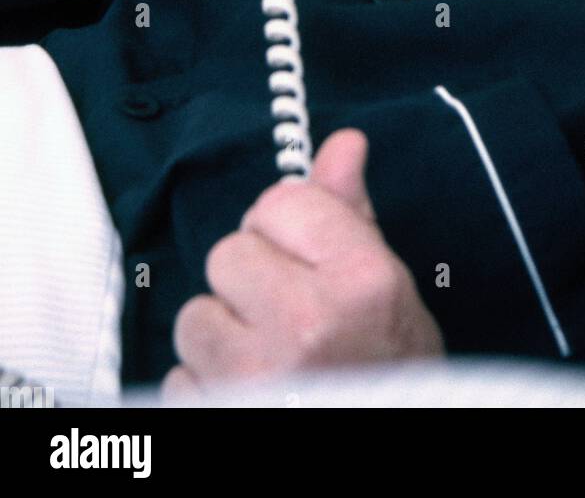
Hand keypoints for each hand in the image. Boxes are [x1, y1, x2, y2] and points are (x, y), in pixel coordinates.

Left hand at [161, 130, 444, 397]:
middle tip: (290, 313)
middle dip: (252, 279)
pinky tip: (251, 388)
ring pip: (195, 315)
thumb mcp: (387, 288)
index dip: (291, 229)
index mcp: (360, 280)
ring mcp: (256, 376)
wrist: (392, 451)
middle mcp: (306, 324)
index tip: (308, 260)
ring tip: (270, 355)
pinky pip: (180, 376)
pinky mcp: (217, 412)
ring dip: (224, 333)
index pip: (281, 202)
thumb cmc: (390, 369)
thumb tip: (342, 144)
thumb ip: (351, 213)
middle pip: (229, 253)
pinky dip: (207, 383)